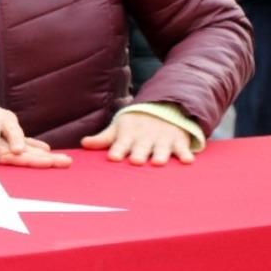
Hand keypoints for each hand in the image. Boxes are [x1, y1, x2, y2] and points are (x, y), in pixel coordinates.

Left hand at [81, 113, 195, 165]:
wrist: (162, 108)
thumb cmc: (135, 125)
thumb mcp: (118, 129)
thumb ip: (103, 139)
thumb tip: (83, 143)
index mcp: (129, 134)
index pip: (121, 143)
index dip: (118, 149)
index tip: (113, 157)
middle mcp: (145, 137)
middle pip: (142, 147)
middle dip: (139, 153)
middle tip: (136, 161)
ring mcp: (162, 139)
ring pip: (161, 148)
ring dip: (161, 154)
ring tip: (158, 162)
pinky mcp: (178, 140)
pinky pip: (182, 148)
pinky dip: (185, 153)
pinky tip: (187, 160)